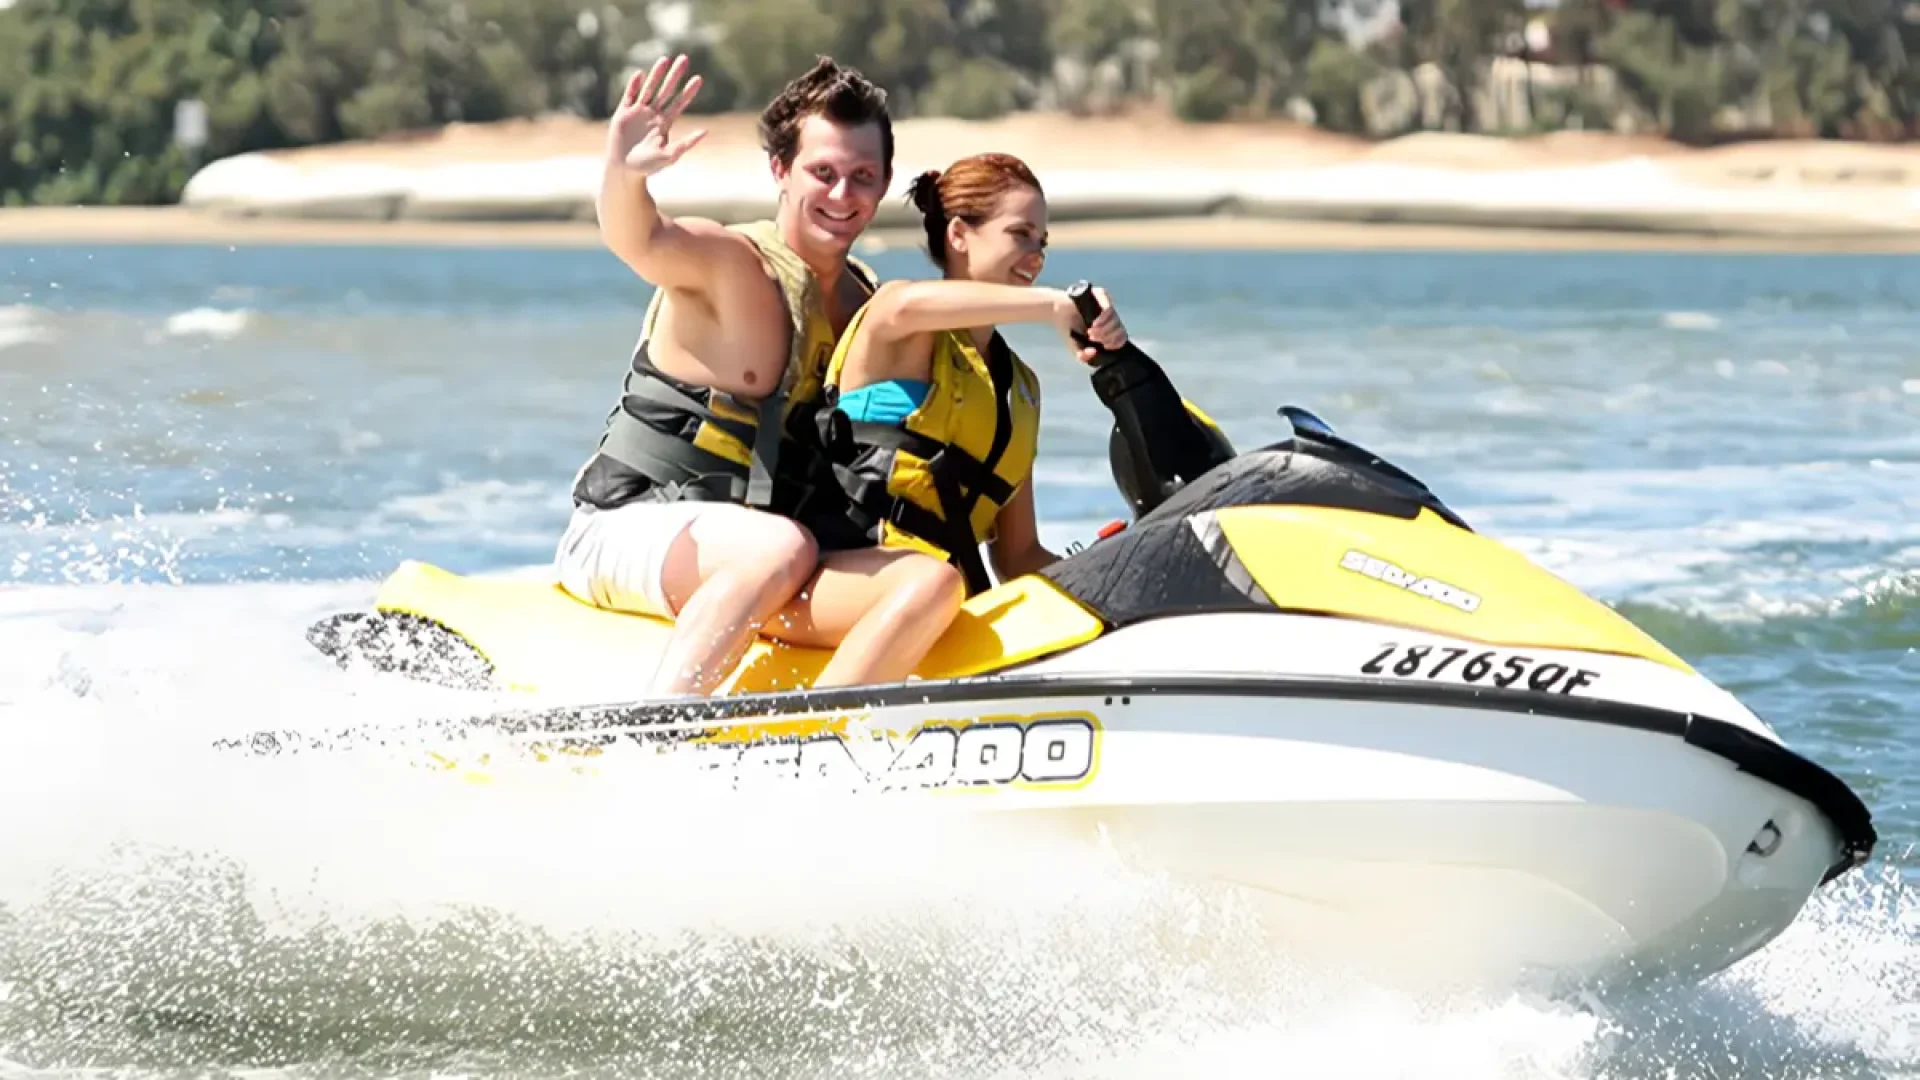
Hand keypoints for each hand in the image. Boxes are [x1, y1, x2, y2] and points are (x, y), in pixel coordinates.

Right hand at [608, 54, 707, 176]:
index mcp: (665, 123)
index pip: (679, 103)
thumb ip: (686, 144)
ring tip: (665, 59)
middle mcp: (653, 114)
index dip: (689, 91)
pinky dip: (634, 86)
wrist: (624, 170)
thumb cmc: (648, 167)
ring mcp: (637, 112)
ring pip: (649, 89)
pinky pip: (629, 96)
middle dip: (675, 75)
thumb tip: (705, 131)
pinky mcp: (623, 114)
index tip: (699, 78)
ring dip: (656, 74)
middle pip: (666, 90)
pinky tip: (639, 75)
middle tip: (684, 58)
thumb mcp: (669, 156)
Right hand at [1051, 286, 1128, 364]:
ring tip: (1090, 333)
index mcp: (1108, 328)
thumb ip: (1084, 356)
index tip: (1104, 346)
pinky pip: (1110, 310)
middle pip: (1120, 329)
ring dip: (1104, 331)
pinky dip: (1104, 320)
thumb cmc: (1068, 328)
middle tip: (1093, 338)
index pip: (1122, 336)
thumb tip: (1094, 352)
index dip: (1116, 343)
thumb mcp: (1076, 348)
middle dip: (1108, 338)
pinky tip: (1094, 324)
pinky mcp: (1101, 295)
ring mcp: (1106, 305)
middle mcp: (1110, 316)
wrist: (1057, 311)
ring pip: (1116, 321)